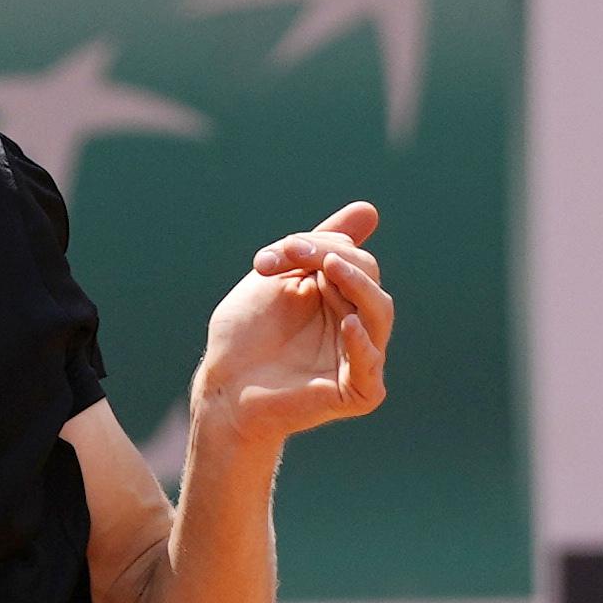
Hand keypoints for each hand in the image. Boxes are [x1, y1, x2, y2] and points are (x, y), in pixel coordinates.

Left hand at [185, 204, 392, 445]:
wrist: (221, 386)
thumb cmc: (243, 336)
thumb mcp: (277, 277)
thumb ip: (316, 245)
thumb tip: (369, 209)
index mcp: (341, 297)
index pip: (352, 258)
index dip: (319, 246)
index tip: (276, 252)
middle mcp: (355, 324)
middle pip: (368, 278)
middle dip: (332, 257)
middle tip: (293, 252)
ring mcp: (357, 359)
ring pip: (380, 314)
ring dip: (357, 285)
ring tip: (331, 269)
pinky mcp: (355, 393)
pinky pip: (370, 367)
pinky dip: (361, 343)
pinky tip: (347, 322)